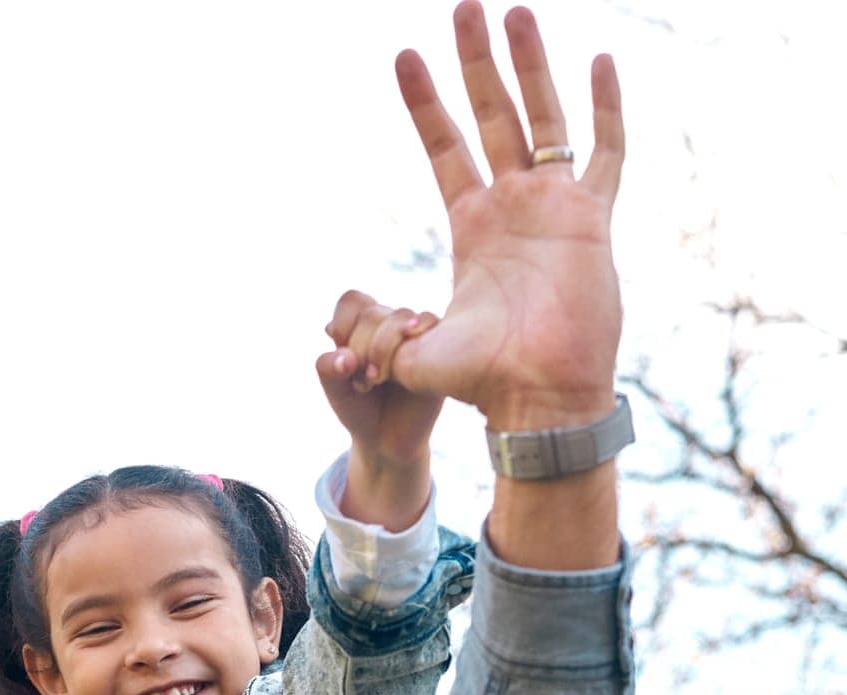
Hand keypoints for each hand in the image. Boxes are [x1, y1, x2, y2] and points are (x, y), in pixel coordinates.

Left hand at [317, 292, 444, 528]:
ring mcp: (419, 334)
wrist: (386, 441)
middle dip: (359, 349)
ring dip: (380, 351)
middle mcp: (393, 324)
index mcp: (366, 325)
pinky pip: (428, 326)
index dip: (342, 326)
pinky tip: (398, 374)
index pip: (353, 301)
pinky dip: (405, 348)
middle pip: (372, 313)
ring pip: (399, 317)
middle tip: (361, 384)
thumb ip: (328, 367)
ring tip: (375, 382)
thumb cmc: (360, 409)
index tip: (341, 361)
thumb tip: (346, 356)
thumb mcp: (335, 388)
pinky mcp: (442, 348)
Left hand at [389, 3, 624, 429]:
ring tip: (513, 11)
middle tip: (463, 7)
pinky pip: (606, 152)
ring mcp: (556, 207)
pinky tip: (598, 60)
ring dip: (531, 65)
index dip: (426, 106)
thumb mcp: (414, 357)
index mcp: (472, 225)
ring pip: (545, 118)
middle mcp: (513, 206)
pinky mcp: (593, 219)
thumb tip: (347, 339)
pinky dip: (606, 108)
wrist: (540, 397)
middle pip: (493, 116)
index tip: (405, 58)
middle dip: (476, 64)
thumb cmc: (483, 382)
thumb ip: (381, 340)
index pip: (445, 148)